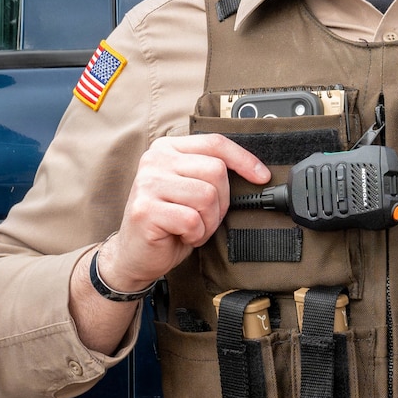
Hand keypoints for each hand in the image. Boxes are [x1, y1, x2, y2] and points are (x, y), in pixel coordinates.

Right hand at [97, 134, 269, 288]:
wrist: (135, 254)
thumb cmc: (168, 223)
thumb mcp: (190, 188)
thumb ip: (209, 172)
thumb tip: (255, 171)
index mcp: (167, 148)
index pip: (215, 143)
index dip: (244, 159)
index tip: (262, 176)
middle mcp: (155, 160)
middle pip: (216, 171)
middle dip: (221, 202)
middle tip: (205, 218)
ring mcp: (148, 183)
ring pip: (207, 197)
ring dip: (208, 221)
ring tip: (192, 227)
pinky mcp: (146, 210)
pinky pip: (193, 221)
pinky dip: (196, 235)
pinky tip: (182, 236)